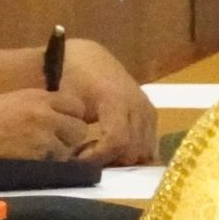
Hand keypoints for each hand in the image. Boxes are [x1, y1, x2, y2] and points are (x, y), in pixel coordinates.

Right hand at [0, 87, 93, 161]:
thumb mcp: (11, 101)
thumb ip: (37, 104)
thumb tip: (57, 112)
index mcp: (38, 96)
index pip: (76, 104)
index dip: (72, 116)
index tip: (64, 124)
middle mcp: (45, 114)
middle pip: (79, 128)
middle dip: (71, 137)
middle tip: (57, 143)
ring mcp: (42, 137)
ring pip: (70, 148)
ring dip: (61, 153)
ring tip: (43, 155)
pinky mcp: (37, 158)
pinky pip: (57, 163)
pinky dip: (50, 165)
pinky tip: (35, 163)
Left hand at [59, 39, 156, 165]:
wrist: (85, 59)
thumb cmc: (71, 78)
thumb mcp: (67, 103)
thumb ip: (71, 129)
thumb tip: (69, 156)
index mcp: (118, 100)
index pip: (117, 141)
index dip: (98, 157)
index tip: (78, 159)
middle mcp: (139, 106)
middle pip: (133, 150)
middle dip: (108, 161)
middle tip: (86, 157)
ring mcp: (148, 110)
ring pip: (144, 151)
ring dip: (121, 159)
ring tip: (98, 152)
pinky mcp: (151, 114)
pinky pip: (150, 144)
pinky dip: (133, 153)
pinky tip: (113, 149)